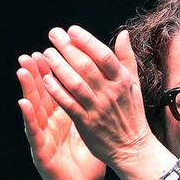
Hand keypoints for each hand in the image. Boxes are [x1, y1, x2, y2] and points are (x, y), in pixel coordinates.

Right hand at [17, 52, 105, 179]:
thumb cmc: (86, 162)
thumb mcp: (94, 129)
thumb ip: (97, 107)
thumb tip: (106, 87)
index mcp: (66, 117)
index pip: (59, 88)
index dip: (56, 71)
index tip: (55, 49)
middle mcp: (52, 124)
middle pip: (43, 94)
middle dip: (37, 73)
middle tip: (32, 52)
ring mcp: (44, 136)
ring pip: (34, 108)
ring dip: (28, 88)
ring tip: (22, 69)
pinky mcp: (41, 151)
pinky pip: (33, 132)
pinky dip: (28, 117)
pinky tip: (23, 103)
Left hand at [40, 26, 177, 179]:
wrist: (132, 148)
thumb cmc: (132, 114)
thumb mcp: (134, 85)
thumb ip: (126, 59)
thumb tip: (123, 34)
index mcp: (122, 81)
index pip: (103, 55)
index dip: (86, 41)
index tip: (72, 30)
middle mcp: (110, 93)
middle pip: (86, 66)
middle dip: (67, 48)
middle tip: (53, 34)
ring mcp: (98, 108)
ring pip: (75, 82)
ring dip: (58, 66)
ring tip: (47, 53)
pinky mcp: (86, 123)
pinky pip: (68, 103)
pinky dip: (56, 90)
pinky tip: (45, 79)